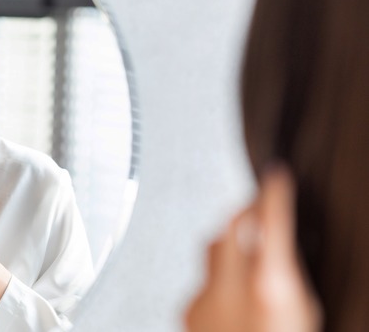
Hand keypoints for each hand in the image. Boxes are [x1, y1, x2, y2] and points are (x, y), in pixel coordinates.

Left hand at [184, 166, 320, 331]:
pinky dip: (218, 281)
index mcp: (267, 288)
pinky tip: (233, 300)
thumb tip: (277, 243)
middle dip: (244, 212)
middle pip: (228, 227)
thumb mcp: (300, 309)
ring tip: (250, 259)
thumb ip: (285, 275)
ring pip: (212, 253)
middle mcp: (228, 290)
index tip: (277, 175)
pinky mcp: (187, 312)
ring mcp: (201, 300)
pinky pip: (202, 281)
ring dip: (230, 248)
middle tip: (259, 209)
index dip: (273, 194)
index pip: (269, 223)